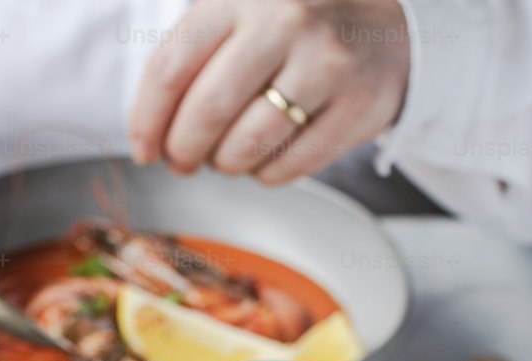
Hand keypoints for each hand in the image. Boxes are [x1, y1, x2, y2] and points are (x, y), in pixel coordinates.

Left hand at [130, 0, 409, 184]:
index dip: (147, 120)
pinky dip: (265, 173)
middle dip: (184, 151)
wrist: (387, 29)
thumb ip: (194, 57)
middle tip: (183, 162)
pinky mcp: (355, 108)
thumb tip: (150, 133)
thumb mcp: (242, 17)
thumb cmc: (297, 32)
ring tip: (227, 156)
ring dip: (225, 165)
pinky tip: (267, 155)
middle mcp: (285, 21)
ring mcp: (324, 64)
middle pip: (205, 113)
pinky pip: (286, 167)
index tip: (144, 149)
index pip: (172, 67)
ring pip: (245, 147)